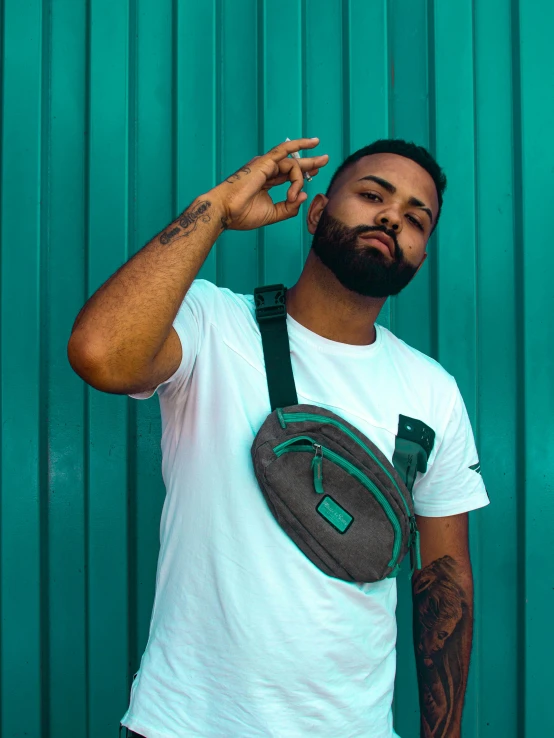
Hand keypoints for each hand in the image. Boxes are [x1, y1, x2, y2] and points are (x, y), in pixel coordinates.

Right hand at [208, 138, 327, 230]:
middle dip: (310, 163)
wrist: (226, 212)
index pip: (288, 174)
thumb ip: (288, 208)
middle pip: (293, 164)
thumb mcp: (272, 214)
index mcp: (265, 181)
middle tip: (325, 160)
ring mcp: (265, 165)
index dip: (302, 175)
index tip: (315, 174)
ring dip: (298, 181)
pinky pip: (284, 150)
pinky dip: (299, 145)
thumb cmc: (242, 214)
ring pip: (292, 166)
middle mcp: (266, 170)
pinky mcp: (265, 162)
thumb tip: (304, 196)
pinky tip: (312, 142)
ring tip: (292, 197)